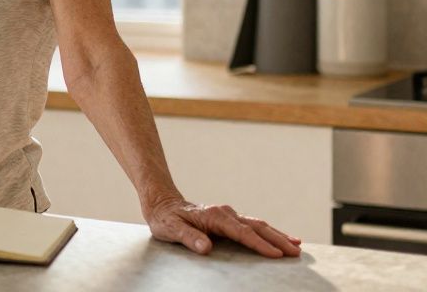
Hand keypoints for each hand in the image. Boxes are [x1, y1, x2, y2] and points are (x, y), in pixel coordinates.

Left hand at [145, 196, 301, 257]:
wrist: (162, 204)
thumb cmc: (166, 219)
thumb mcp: (171, 229)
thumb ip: (189, 238)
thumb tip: (206, 248)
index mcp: (214, 216)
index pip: (241, 233)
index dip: (259, 244)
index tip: (275, 255)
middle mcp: (225, 213)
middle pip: (257, 227)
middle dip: (277, 240)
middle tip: (296, 252)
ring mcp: (229, 215)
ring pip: (259, 225)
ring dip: (278, 236)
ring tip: (297, 246)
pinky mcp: (230, 219)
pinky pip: (254, 226)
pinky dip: (271, 232)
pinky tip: (283, 238)